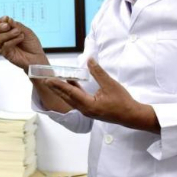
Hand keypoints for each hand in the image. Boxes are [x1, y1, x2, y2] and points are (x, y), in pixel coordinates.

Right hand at [0, 16, 47, 71]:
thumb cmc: (32, 44)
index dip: (0, 20)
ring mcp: (4, 47)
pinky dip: (13, 40)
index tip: (7, 18)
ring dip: (8, 34)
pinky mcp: (6, 54)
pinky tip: (20, 38)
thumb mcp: (26, 31)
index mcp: (7, 32)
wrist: (37, 57)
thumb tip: (7, 19)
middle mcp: (4, 39)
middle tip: (8, 26)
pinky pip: (5, 45)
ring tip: (19, 33)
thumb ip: (17, 25)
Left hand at [44, 59, 159, 132]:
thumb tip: (90, 59)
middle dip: (55, 88)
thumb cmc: (122, 101)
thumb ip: (98, 72)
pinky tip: (70, 84)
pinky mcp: (90, 109)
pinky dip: (72, 92)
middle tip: (44, 80)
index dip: (58, 85)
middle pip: (66, 97)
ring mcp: (87, 110)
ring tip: (54, 82)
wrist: (131, 116)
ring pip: (71, 99)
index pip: (70, 92)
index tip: (48, 79)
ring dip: (62, 90)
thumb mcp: (110, 84)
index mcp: (88, 105)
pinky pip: (77, 100)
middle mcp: (84, 109)